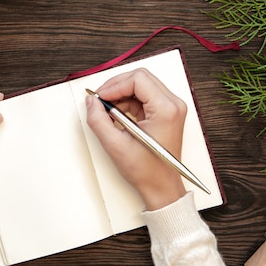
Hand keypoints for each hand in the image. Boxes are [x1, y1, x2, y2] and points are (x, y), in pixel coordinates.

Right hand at [85, 68, 187, 209]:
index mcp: (166, 110)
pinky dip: (128, 101)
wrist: (161, 187)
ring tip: (108, 111)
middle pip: (140, 78)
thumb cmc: (147, 171)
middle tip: (100, 100)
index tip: (99, 97)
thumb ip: (99, 120)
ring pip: (142, 85)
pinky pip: (144, 96)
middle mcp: (173, 104)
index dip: (114, 85)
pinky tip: (117, 115)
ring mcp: (172, 107)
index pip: (138, 79)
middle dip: (116, 86)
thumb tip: (91, 101)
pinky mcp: (166, 112)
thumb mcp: (116, 146)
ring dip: (121, 94)